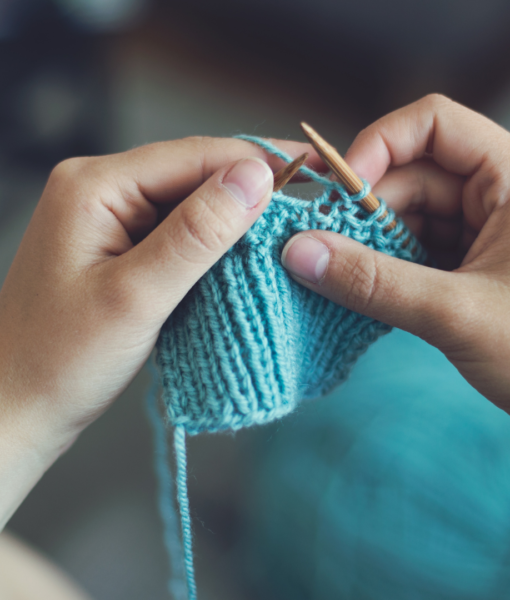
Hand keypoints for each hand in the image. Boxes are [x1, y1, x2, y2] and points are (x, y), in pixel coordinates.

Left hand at [0, 136, 317, 526]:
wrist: (17, 407)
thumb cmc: (59, 360)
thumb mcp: (135, 296)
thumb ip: (195, 234)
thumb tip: (255, 178)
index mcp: (95, 185)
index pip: (195, 155)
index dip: (260, 162)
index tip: (316, 173)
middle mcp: (103, 190)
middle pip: (196, 173)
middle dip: (254, 188)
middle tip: (313, 202)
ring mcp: (112, 219)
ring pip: (192, 204)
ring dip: (239, 218)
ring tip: (292, 227)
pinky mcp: (123, 248)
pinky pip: (180, 233)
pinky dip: (217, 243)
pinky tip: (249, 253)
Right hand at [281, 95, 509, 467]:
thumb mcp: (455, 312)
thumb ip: (371, 280)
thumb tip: (299, 252)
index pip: (431, 124)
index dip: (376, 147)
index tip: (336, 194)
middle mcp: (503, 193)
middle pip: (414, 176)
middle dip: (366, 211)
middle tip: (319, 250)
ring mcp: (490, 232)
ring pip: (413, 218)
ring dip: (374, 245)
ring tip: (338, 277)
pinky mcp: (478, 269)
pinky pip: (421, 252)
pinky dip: (390, 268)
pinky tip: (364, 291)